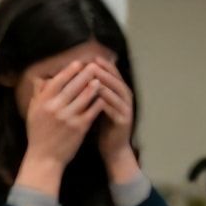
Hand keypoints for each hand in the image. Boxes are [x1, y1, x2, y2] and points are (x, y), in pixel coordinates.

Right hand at [18, 60, 104, 193]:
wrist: (45, 157)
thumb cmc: (38, 133)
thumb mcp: (33, 112)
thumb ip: (38, 94)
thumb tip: (41, 78)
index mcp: (42, 102)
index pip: (57, 81)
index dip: (69, 71)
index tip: (78, 63)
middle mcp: (55, 107)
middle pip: (73, 86)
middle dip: (85, 74)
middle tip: (94, 65)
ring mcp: (68, 117)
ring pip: (84, 97)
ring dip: (94, 86)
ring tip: (101, 78)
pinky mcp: (79, 127)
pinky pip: (92, 111)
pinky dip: (98, 103)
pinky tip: (104, 97)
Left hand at [92, 60, 138, 181]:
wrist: (113, 147)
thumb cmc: (102, 125)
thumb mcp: (98, 104)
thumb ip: (93, 89)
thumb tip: (78, 73)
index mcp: (120, 92)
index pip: (113, 74)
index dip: (102, 65)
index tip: (89, 57)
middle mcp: (126, 99)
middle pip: (116, 80)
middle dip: (103, 71)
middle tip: (91, 64)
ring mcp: (126, 110)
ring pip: (116, 92)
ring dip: (104, 84)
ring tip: (90, 78)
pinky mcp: (123, 121)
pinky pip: (113, 109)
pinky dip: (103, 102)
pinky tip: (93, 98)